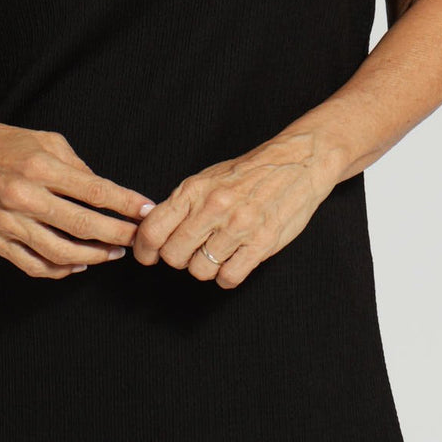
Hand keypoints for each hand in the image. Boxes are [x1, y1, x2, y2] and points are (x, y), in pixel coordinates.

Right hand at [0, 114, 154, 278]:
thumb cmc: (5, 143)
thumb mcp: (46, 141)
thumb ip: (77, 167)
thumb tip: (106, 194)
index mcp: (40, 166)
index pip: (94, 191)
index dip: (125, 204)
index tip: (147, 210)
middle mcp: (23, 196)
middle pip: (82, 225)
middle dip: (118, 235)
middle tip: (138, 238)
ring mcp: (7, 221)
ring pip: (60, 252)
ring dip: (93, 257)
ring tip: (113, 254)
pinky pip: (33, 264)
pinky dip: (60, 270)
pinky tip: (78, 264)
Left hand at [131, 130, 338, 288]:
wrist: (297, 163)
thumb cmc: (249, 172)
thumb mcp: (207, 178)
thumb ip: (181, 204)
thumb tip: (151, 228)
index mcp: (195, 189)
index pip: (153, 230)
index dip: (144, 250)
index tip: (148, 256)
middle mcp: (214, 207)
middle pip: (174, 256)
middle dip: (178, 259)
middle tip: (190, 251)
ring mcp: (239, 226)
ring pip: (200, 270)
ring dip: (205, 268)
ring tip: (217, 253)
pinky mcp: (262, 243)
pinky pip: (228, 277)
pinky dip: (226, 277)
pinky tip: (233, 262)